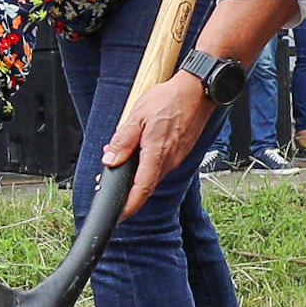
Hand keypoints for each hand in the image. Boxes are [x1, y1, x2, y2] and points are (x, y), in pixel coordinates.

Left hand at [102, 69, 210, 216]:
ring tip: (120, 159)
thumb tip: (110, 160)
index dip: (129, 206)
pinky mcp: (180, 151)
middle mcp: (169, 161)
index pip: (141, 190)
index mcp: (158, 155)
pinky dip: (146, 162)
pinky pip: (160, 164)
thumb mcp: (137, 117)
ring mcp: (176, 157)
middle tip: (107, 183)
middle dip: (126, 188)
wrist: (198, 90)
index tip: (118, 215)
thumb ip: (123, 141)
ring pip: (152, 174)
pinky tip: (138, 149)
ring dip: (136, 172)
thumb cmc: (170, 100)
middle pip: (145, 185)